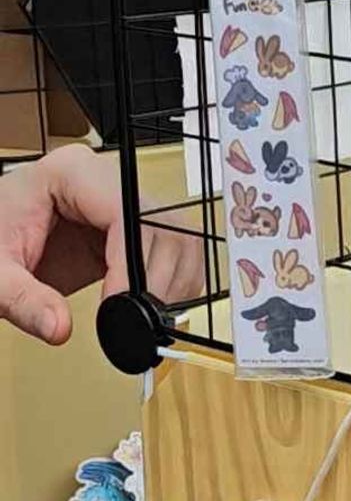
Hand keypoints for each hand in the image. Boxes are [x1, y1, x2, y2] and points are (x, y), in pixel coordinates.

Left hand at [0, 143, 202, 344]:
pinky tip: (150, 305)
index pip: (125, 208)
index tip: (122, 303)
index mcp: (67, 173)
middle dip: (156, 276)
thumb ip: (23, 300)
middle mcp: (102, 180)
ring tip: (143, 315)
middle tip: (137, 318)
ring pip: (178, 234)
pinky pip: (175, 247)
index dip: (131, 260)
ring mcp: (121, 201)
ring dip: (171, 281)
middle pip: (161, 220)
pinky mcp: (131, 228)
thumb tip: (58, 327)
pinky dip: (173, 282)